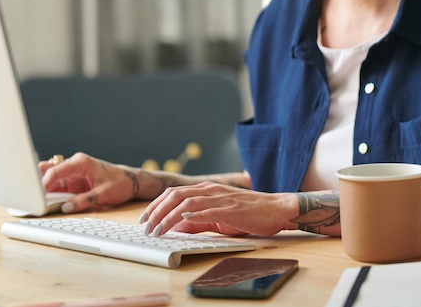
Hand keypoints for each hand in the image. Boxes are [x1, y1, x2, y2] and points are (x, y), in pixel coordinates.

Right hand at [40, 152, 138, 212]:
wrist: (129, 182)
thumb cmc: (119, 183)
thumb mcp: (103, 194)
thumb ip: (83, 200)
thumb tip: (65, 208)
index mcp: (80, 163)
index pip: (56, 170)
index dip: (44, 183)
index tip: (38, 195)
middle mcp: (73, 165)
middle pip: (48, 171)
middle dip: (39, 184)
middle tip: (35, 197)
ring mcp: (71, 174)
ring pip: (49, 180)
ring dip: (45, 191)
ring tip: (40, 202)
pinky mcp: (71, 183)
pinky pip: (56, 187)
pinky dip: (51, 195)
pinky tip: (49, 203)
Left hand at [139, 182, 296, 236]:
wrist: (276, 209)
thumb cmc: (247, 213)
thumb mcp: (217, 217)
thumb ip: (198, 221)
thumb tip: (176, 228)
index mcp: (206, 189)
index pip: (174, 193)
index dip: (156, 204)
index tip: (144, 218)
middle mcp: (211, 190)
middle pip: (175, 195)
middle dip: (157, 211)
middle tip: (145, 226)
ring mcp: (220, 198)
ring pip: (187, 203)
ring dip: (169, 217)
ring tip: (158, 229)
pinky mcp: (231, 209)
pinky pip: (208, 210)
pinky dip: (192, 216)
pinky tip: (181, 221)